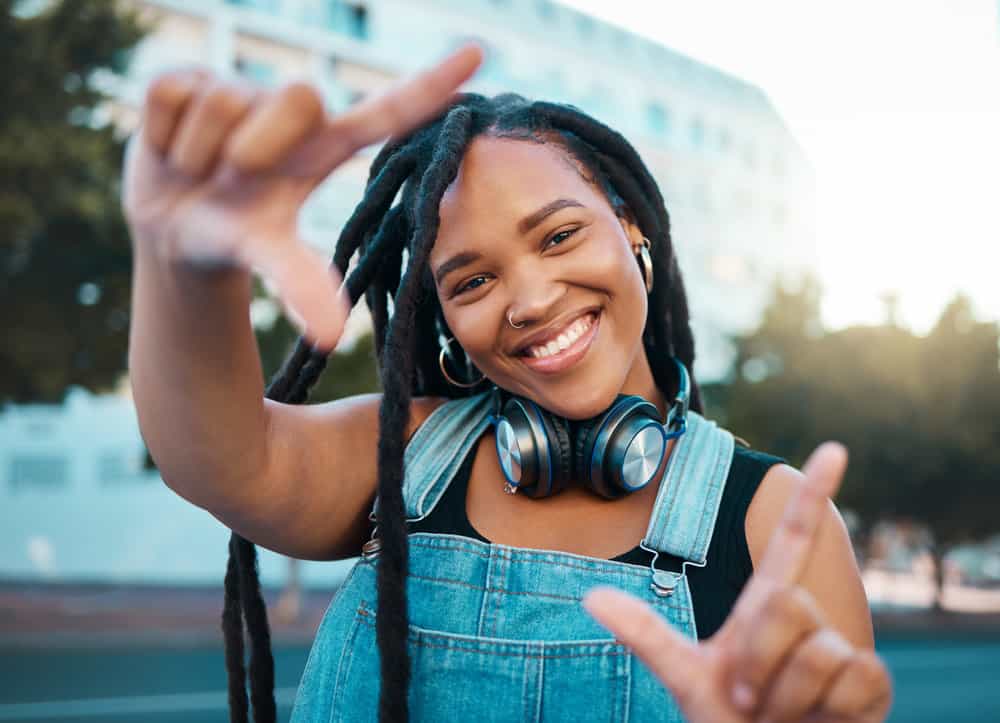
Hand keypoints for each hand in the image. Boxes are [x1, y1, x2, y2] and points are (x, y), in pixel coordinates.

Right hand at [122, 45, 481, 350]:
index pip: (385, 112)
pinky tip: (171, 152)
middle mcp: (288, 114)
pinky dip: (163, 135)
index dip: (427, 86)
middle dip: (262, 145)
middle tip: (237, 176)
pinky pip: (173, 91)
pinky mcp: (185, 81)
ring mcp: (237, 91)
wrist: (170, 233)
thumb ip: (302, 284)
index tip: (479, 55)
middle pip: (300, 93)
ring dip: (202, 152)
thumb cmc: (236, 238)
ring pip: (224, 98)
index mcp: (324, 151)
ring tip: (200, 174)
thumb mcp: (269, 259)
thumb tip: (334, 336)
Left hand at [584, 442, 892, 721]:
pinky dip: (823, 712)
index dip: (812, 494)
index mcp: (766, 606)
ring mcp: (841, 650)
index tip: (833, 448)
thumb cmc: (728, 721)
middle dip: (755, 660)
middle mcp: (807, 620)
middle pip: (783, 604)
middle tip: (748, 697)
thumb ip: (645, 634)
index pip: (791, 539)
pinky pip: (850, 677)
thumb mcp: (685, 676)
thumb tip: (590, 596)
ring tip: (779, 714)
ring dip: (783, 694)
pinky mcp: (871, 684)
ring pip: (815, 649)